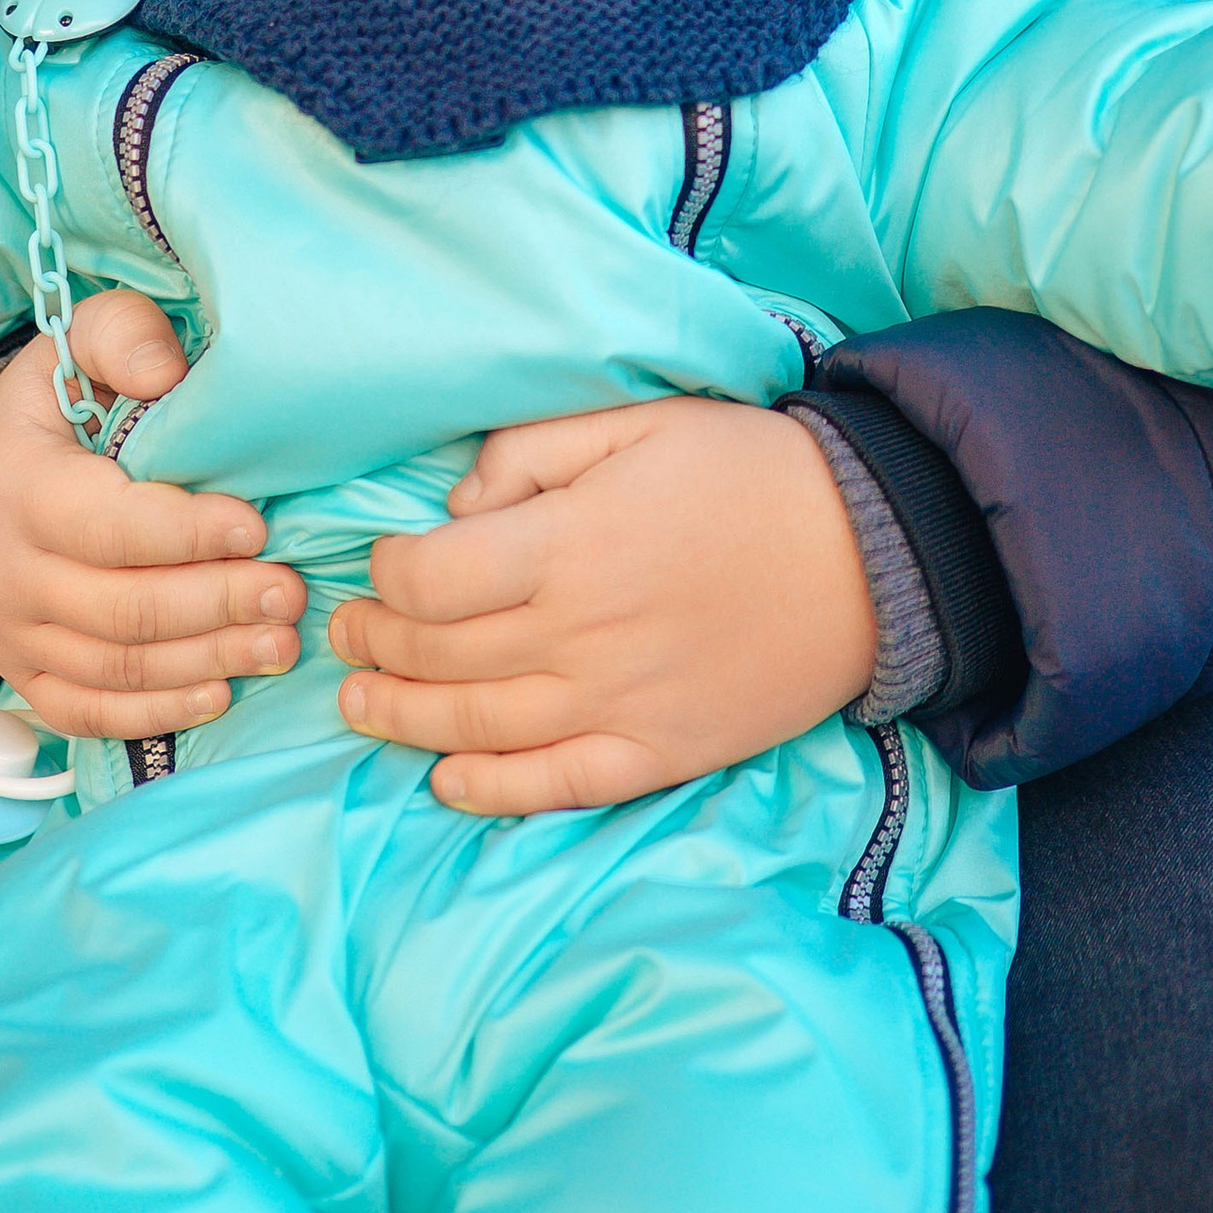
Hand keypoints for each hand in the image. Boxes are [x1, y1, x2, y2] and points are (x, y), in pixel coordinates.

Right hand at [0, 290, 303, 740]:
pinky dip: (156, 712)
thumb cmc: (58, 400)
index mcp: (18, 486)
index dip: (189, 535)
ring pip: (114, 667)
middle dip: (215, 605)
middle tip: (290, 593)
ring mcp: (8, 632)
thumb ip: (126, 336)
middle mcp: (3, 570)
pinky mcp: (22, 673)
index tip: (258, 529)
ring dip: (204, 661)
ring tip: (278, 643)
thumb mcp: (80, 339)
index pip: (110, 527)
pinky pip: (87, 712)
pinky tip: (219, 693)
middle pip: (122, 608)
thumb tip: (168, 373)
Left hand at [326, 396, 875, 815]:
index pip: (431, 579)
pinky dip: (489, 791)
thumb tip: (458, 504)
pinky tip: (445, 781)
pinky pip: (554, 786)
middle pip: (441, 655)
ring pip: (478, 726)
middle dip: (375, 644)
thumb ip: (533, 449)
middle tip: (343, 633)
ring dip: (403, 718)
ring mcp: (618, 706)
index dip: (385, 575)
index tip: (378, 564)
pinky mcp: (658, 755)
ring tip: (359, 701)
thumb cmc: (747, 473)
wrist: (868, 556)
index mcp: (571, 545)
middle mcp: (581, 635)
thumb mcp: (637, 421)